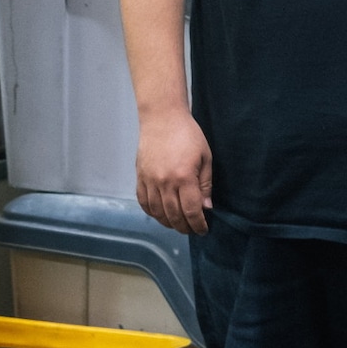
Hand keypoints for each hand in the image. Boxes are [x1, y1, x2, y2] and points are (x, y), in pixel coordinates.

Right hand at [137, 108, 212, 235]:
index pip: (191, 211)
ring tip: (177, 224)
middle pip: (174, 216)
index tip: (203, 230)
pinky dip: (152, 212)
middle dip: (184, 227)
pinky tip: (160, 214)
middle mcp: (165, 182)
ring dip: (168, 223)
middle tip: (191, 229)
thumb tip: (206, 207)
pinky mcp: (140, 177)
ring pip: (157, 212)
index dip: (198, 225)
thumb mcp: (205, 157)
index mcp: (184, 177)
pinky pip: (143, 202)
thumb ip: (205, 184)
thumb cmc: (187, 134)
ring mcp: (149, 181)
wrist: (162, 118)